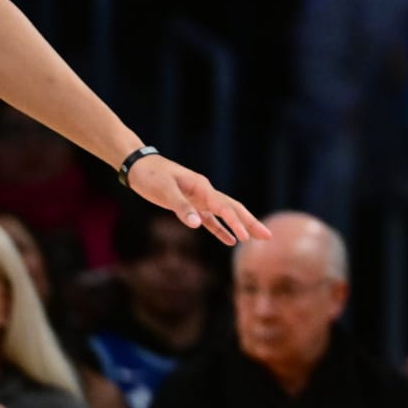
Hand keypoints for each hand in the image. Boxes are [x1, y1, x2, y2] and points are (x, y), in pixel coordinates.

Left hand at [124, 154, 270, 245]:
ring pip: (226, 214)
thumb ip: (181, 207)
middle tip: (268, 236)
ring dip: (241, 226)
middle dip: (251, 223)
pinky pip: (211, 220)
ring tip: (256, 238)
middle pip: (234, 209)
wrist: (139, 166)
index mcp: (202, 188)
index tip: (246, 238)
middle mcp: (205, 193)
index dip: (236, 223)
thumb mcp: (164, 191)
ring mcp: (200, 199)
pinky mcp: (191, 205)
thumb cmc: (151, 176)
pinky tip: (230, 241)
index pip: (224, 207)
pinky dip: (221, 230)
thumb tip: (196, 224)